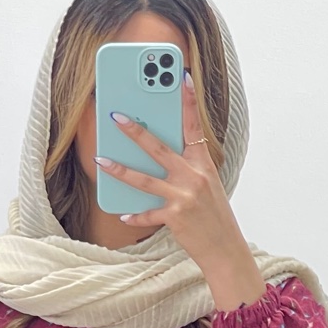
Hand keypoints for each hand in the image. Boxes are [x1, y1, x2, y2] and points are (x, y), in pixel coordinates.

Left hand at [94, 72, 266, 310]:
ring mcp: (183, 197)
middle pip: (158, 148)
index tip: (182, 77)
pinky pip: (148, 214)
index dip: (188, 102)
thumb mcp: (208, 187)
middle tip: (116, 116)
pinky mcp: (174, 217)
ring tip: (101, 158)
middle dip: (135, 131)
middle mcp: (194, 177)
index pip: (194, 127)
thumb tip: (160, 157)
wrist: (226, 249)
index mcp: (204, 165)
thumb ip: (188, 169)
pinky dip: (135, 215)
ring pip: (144, 179)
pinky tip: (123, 213)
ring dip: (119, 168)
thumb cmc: (215, 217)